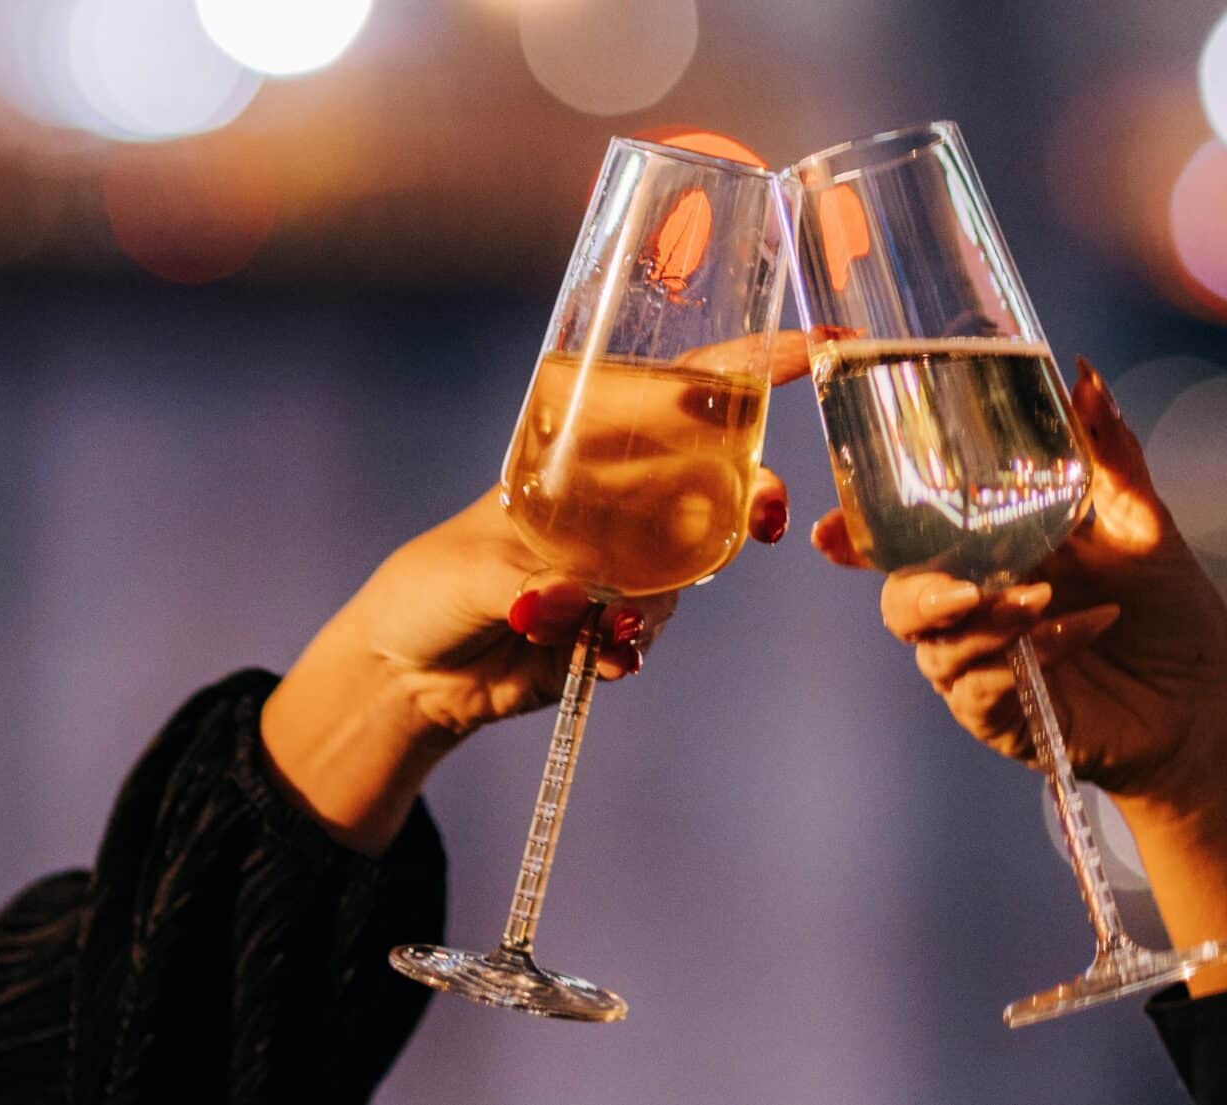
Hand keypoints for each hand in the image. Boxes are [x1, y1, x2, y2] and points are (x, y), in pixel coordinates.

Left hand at [261, 331, 815, 853]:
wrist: (412, 673)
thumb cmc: (431, 585)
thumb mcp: (471, 567)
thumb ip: (525, 581)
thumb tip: (569, 597)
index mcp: (587, 452)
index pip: (681, 393)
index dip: (748, 365)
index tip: (815, 345)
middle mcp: (621, 501)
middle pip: (718, 479)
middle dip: (756, 494)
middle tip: (767, 515)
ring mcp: (628, 563)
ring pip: (695, 567)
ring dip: (664, 594)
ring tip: (613, 625)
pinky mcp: (624, 626)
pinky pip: (658, 630)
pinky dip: (633, 646)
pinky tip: (595, 656)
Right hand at [811, 357, 1226, 808]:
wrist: (1206, 699)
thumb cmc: (1166, 607)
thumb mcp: (1139, 518)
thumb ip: (1106, 449)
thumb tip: (1084, 375)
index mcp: (986, 551)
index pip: (899, 540)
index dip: (852, 537)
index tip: (823, 531)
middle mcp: (971, 606)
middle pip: (899, 599)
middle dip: (915, 590)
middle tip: (963, 585)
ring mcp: (981, 664)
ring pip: (937, 645)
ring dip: (983, 620)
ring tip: (1040, 600)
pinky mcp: (1000, 715)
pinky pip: (984, 686)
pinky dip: (1033, 652)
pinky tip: (1083, 629)